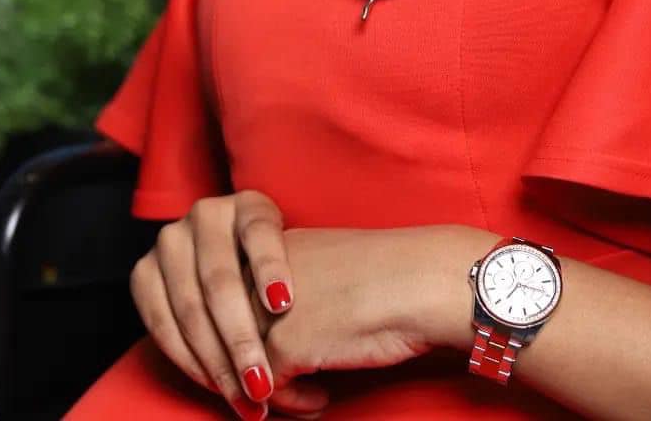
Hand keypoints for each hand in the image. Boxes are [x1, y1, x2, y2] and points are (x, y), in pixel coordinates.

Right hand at [130, 191, 327, 420]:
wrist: (227, 253)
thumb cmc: (276, 265)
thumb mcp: (294, 253)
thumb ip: (303, 274)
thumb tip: (329, 319)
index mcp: (247, 204)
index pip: (260, 233)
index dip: (270, 267)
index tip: (284, 304)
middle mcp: (205, 216)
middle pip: (220, 281)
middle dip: (241, 338)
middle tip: (263, 383)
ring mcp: (170, 243)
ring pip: (188, 308)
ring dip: (215, 360)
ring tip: (244, 397)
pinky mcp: (144, 274)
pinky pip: (161, 325)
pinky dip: (187, 359)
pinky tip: (213, 384)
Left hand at [251, 224, 494, 403]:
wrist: (423, 279)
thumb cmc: (391, 272)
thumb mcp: (329, 266)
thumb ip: (292, 287)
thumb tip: (274, 332)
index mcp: (271, 246)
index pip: (231, 297)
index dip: (244, 336)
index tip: (264, 359)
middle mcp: (259, 273)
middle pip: (227, 333)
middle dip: (246, 369)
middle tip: (273, 390)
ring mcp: (267, 309)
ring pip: (241, 366)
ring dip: (269, 390)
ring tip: (305, 396)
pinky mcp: (285, 344)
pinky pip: (269, 390)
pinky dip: (294, 403)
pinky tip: (321, 400)